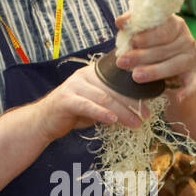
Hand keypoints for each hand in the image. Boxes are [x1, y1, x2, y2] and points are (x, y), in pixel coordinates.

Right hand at [31, 64, 150, 143]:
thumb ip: (113, 102)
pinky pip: (87, 106)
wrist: (44, 121)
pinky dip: (101, 113)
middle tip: (146, 115)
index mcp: (93, 73)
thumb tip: (139, 107)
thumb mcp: (96, 105)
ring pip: (103, 97)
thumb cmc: (72, 113)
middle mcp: (84, 75)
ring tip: (135, 122)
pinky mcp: (66, 99)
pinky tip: (112, 120)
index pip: (119, 79)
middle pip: (114, 88)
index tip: (151, 101)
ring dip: (122, 111)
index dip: (135, 89)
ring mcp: (74, 86)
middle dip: (132, 102)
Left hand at [114, 13, 195, 103]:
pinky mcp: (192, 74)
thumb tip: (120, 22)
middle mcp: (186, 40)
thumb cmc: (157, 41)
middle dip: (141, 56)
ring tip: (135, 76)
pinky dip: (187, 90)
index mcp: (175, 25)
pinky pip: (193, 83)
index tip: (131, 41)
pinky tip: (178, 97)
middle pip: (164, 49)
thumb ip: (135, 24)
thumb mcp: (148, 29)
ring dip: (154, 71)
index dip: (146, 36)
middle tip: (122, 61)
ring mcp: (190, 58)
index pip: (162, 29)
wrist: (178, 54)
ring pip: (173, 66)